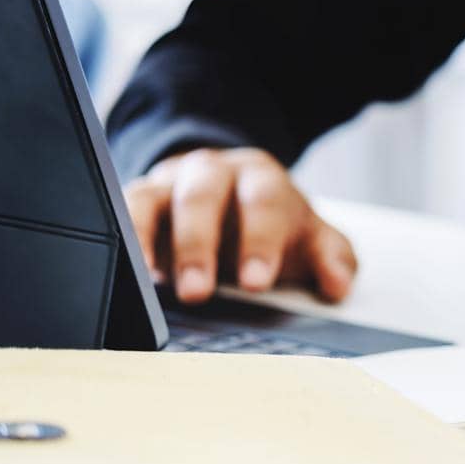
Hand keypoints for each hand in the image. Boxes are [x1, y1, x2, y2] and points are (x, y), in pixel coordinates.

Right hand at [123, 147, 356, 304]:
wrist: (233, 193)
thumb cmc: (273, 224)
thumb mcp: (310, 238)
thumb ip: (333, 258)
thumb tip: (339, 284)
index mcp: (262, 177)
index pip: (263, 203)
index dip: (259, 242)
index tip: (257, 281)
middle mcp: (214, 172)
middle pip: (203, 197)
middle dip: (199, 245)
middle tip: (199, 291)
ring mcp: (172, 183)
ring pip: (155, 200)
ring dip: (151, 243)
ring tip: (154, 285)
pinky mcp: (141, 198)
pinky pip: (125, 210)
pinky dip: (126, 237)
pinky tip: (132, 269)